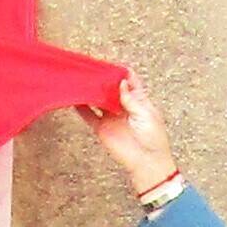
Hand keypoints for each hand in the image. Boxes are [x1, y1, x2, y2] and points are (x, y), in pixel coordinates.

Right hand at [82, 74, 177, 194]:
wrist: (146, 162)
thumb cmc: (152, 138)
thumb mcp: (146, 114)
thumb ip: (131, 99)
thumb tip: (121, 83)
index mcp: (138, 100)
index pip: (129, 82)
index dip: (121, 73)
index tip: (111, 65)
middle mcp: (123, 106)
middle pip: (111, 88)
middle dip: (103, 79)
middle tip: (93, 69)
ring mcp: (111, 116)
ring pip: (98, 99)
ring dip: (91, 91)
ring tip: (82, 80)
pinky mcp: (102, 128)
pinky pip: (89, 115)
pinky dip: (81, 108)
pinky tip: (74, 99)